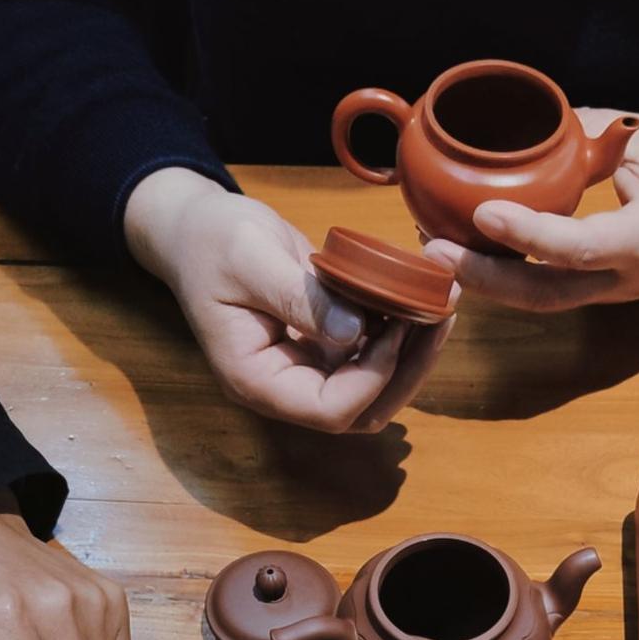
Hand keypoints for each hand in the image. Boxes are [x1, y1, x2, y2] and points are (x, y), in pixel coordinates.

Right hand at [123, 167, 455, 432]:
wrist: (195, 228)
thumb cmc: (209, 241)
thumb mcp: (248, 258)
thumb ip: (298, 297)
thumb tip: (357, 331)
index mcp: (258, 381)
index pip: (329, 410)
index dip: (372, 377)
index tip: (397, 325)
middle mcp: (286, 388)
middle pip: (363, 410)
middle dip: (409, 370)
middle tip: (443, 314)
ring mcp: (308, 370)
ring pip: (376, 389)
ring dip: (414, 353)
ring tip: (443, 301)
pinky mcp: (325, 348)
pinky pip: (372, 356)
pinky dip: (401, 331)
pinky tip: (421, 295)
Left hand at [424, 111, 638, 309]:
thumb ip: (593, 131)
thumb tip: (534, 119)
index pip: (576, 246)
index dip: (525, 235)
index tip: (482, 213)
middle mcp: (629, 278)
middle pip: (544, 294)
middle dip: (483, 278)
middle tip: (432, 250)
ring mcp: (619, 293)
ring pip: (543, 300)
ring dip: (489, 282)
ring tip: (440, 251)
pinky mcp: (610, 290)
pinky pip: (553, 290)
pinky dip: (511, 277)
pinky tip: (476, 254)